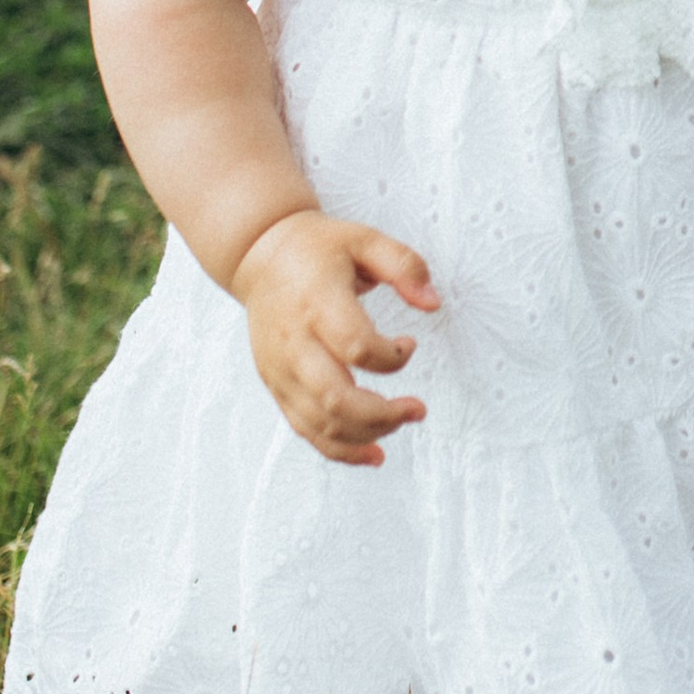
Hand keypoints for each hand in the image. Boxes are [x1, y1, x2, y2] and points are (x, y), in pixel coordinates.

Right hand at [232, 210, 438, 468]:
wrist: (259, 257)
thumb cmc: (318, 249)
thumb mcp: (365, 240)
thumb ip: (404, 266)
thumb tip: (434, 303)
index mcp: (316, 302)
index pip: (355, 346)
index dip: (392, 357)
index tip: (409, 344)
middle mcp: (293, 342)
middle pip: (334, 397)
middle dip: (382, 414)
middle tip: (417, 409)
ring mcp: (280, 369)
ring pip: (319, 422)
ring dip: (366, 435)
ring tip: (402, 422)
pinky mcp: (276, 385)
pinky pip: (305, 429)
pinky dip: (339, 449)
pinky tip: (373, 453)